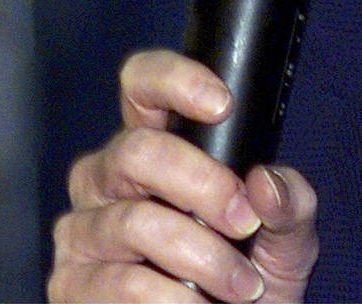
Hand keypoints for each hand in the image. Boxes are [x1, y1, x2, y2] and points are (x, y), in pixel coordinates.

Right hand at [48, 50, 317, 302]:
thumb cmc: (250, 279)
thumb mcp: (287, 237)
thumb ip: (290, 203)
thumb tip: (266, 182)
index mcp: (156, 145)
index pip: (142, 85)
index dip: (174, 80)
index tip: (221, 104)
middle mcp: (106, 178)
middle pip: (137, 151)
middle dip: (202, 185)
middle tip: (244, 222)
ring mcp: (83, 231)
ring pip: (134, 223)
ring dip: (202, 258)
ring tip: (242, 287)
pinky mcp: (71, 286)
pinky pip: (121, 283)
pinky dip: (172, 300)